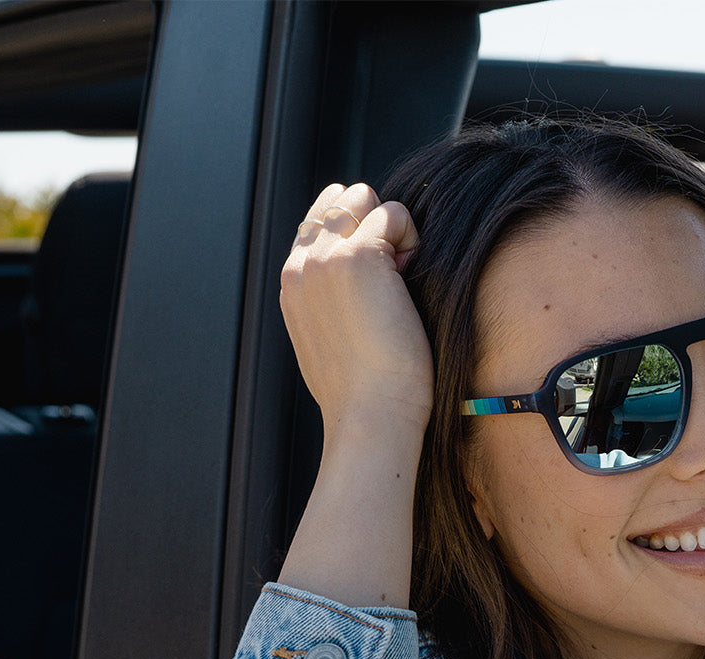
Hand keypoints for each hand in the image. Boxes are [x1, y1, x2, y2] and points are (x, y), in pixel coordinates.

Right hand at [281, 182, 433, 439]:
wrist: (371, 415)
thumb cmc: (365, 392)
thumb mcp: (331, 343)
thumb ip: (331, 304)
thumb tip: (360, 287)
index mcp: (293, 286)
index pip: (318, 222)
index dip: (356, 235)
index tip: (379, 281)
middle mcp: (301, 266)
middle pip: (340, 201)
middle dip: (373, 225)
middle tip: (394, 279)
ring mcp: (325, 258)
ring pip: (363, 197)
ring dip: (392, 229)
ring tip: (401, 279)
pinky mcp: (358, 257)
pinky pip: (393, 212)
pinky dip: (411, 239)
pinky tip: (411, 279)